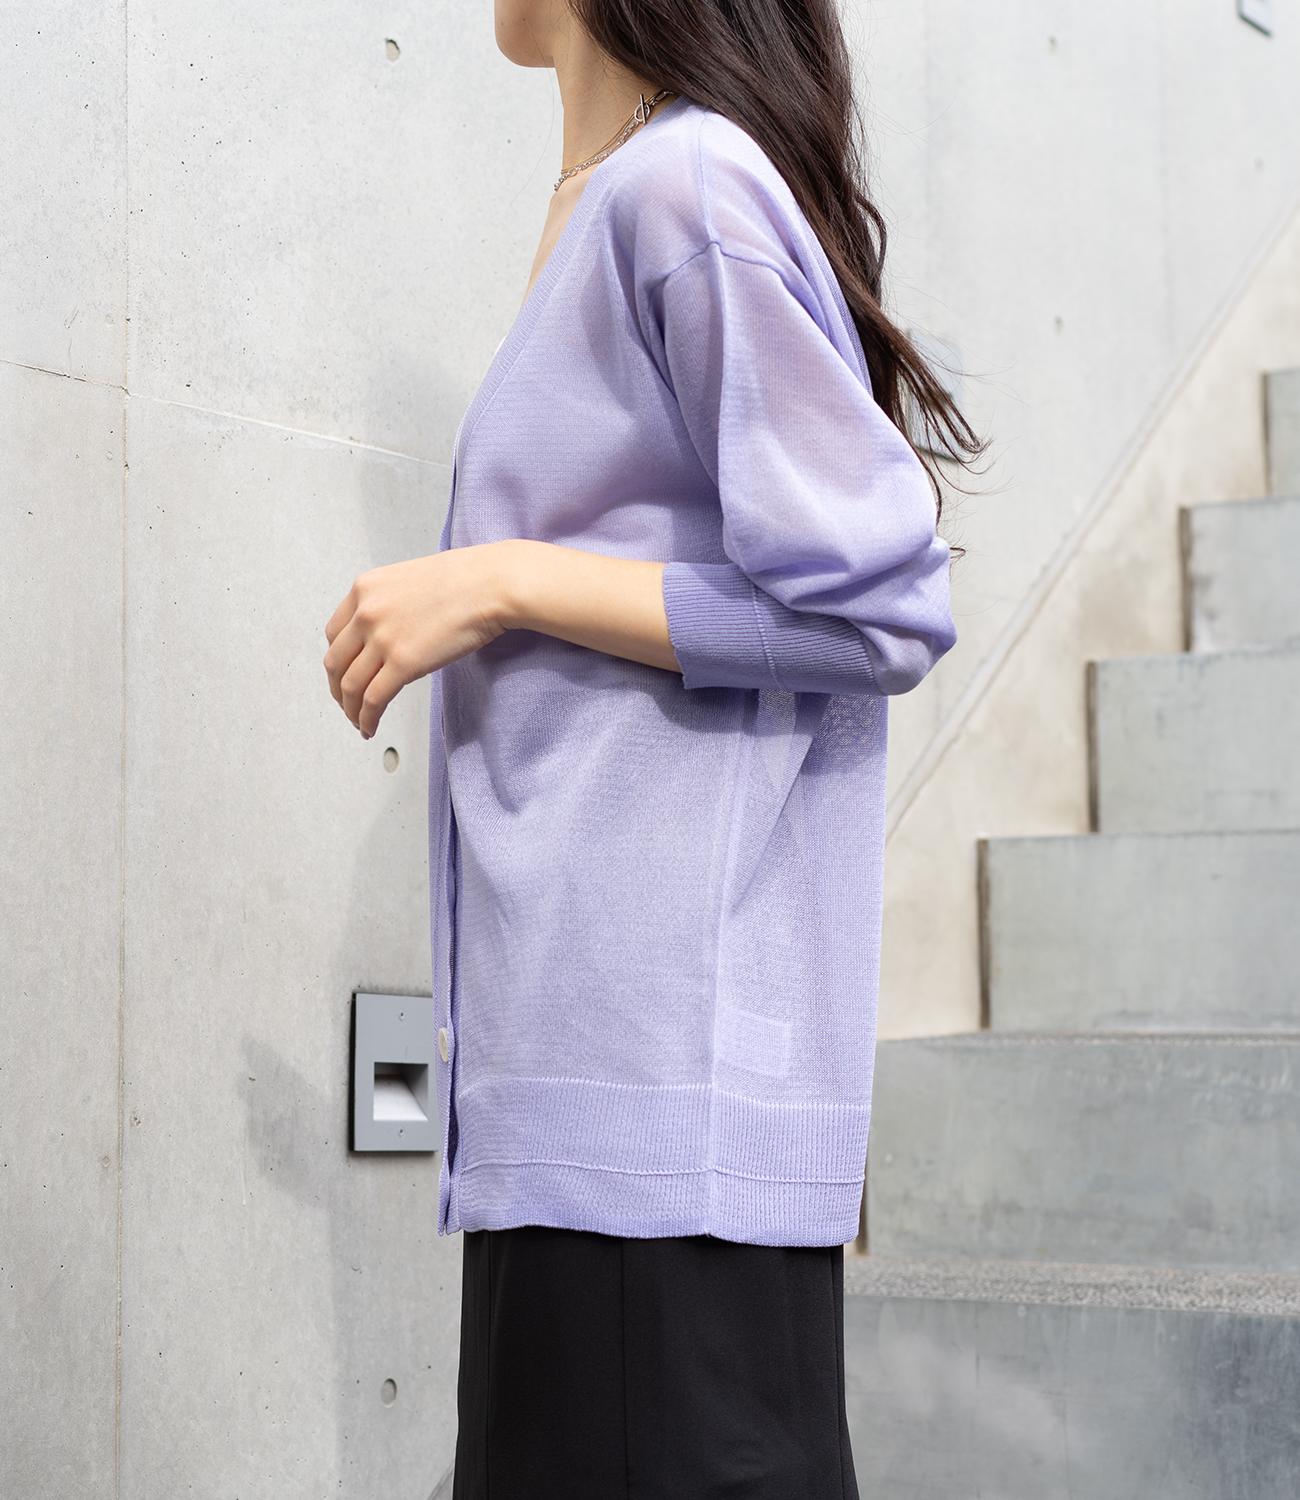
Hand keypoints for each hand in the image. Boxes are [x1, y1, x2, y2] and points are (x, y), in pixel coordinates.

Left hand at [323, 543, 513, 738]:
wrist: (491, 584)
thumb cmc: (466, 580)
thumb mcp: (410, 581)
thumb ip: (389, 605)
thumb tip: (388, 634)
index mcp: (365, 589)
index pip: (334, 634)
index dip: (337, 661)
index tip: (343, 673)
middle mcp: (367, 612)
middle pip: (336, 662)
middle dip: (338, 690)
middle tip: (347, 703)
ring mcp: (383, 638)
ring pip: (351, 686)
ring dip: (352, 710)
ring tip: (360, 722)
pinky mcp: (403, 663)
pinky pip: (374, 700)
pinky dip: (367, 719)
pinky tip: (371, 727)